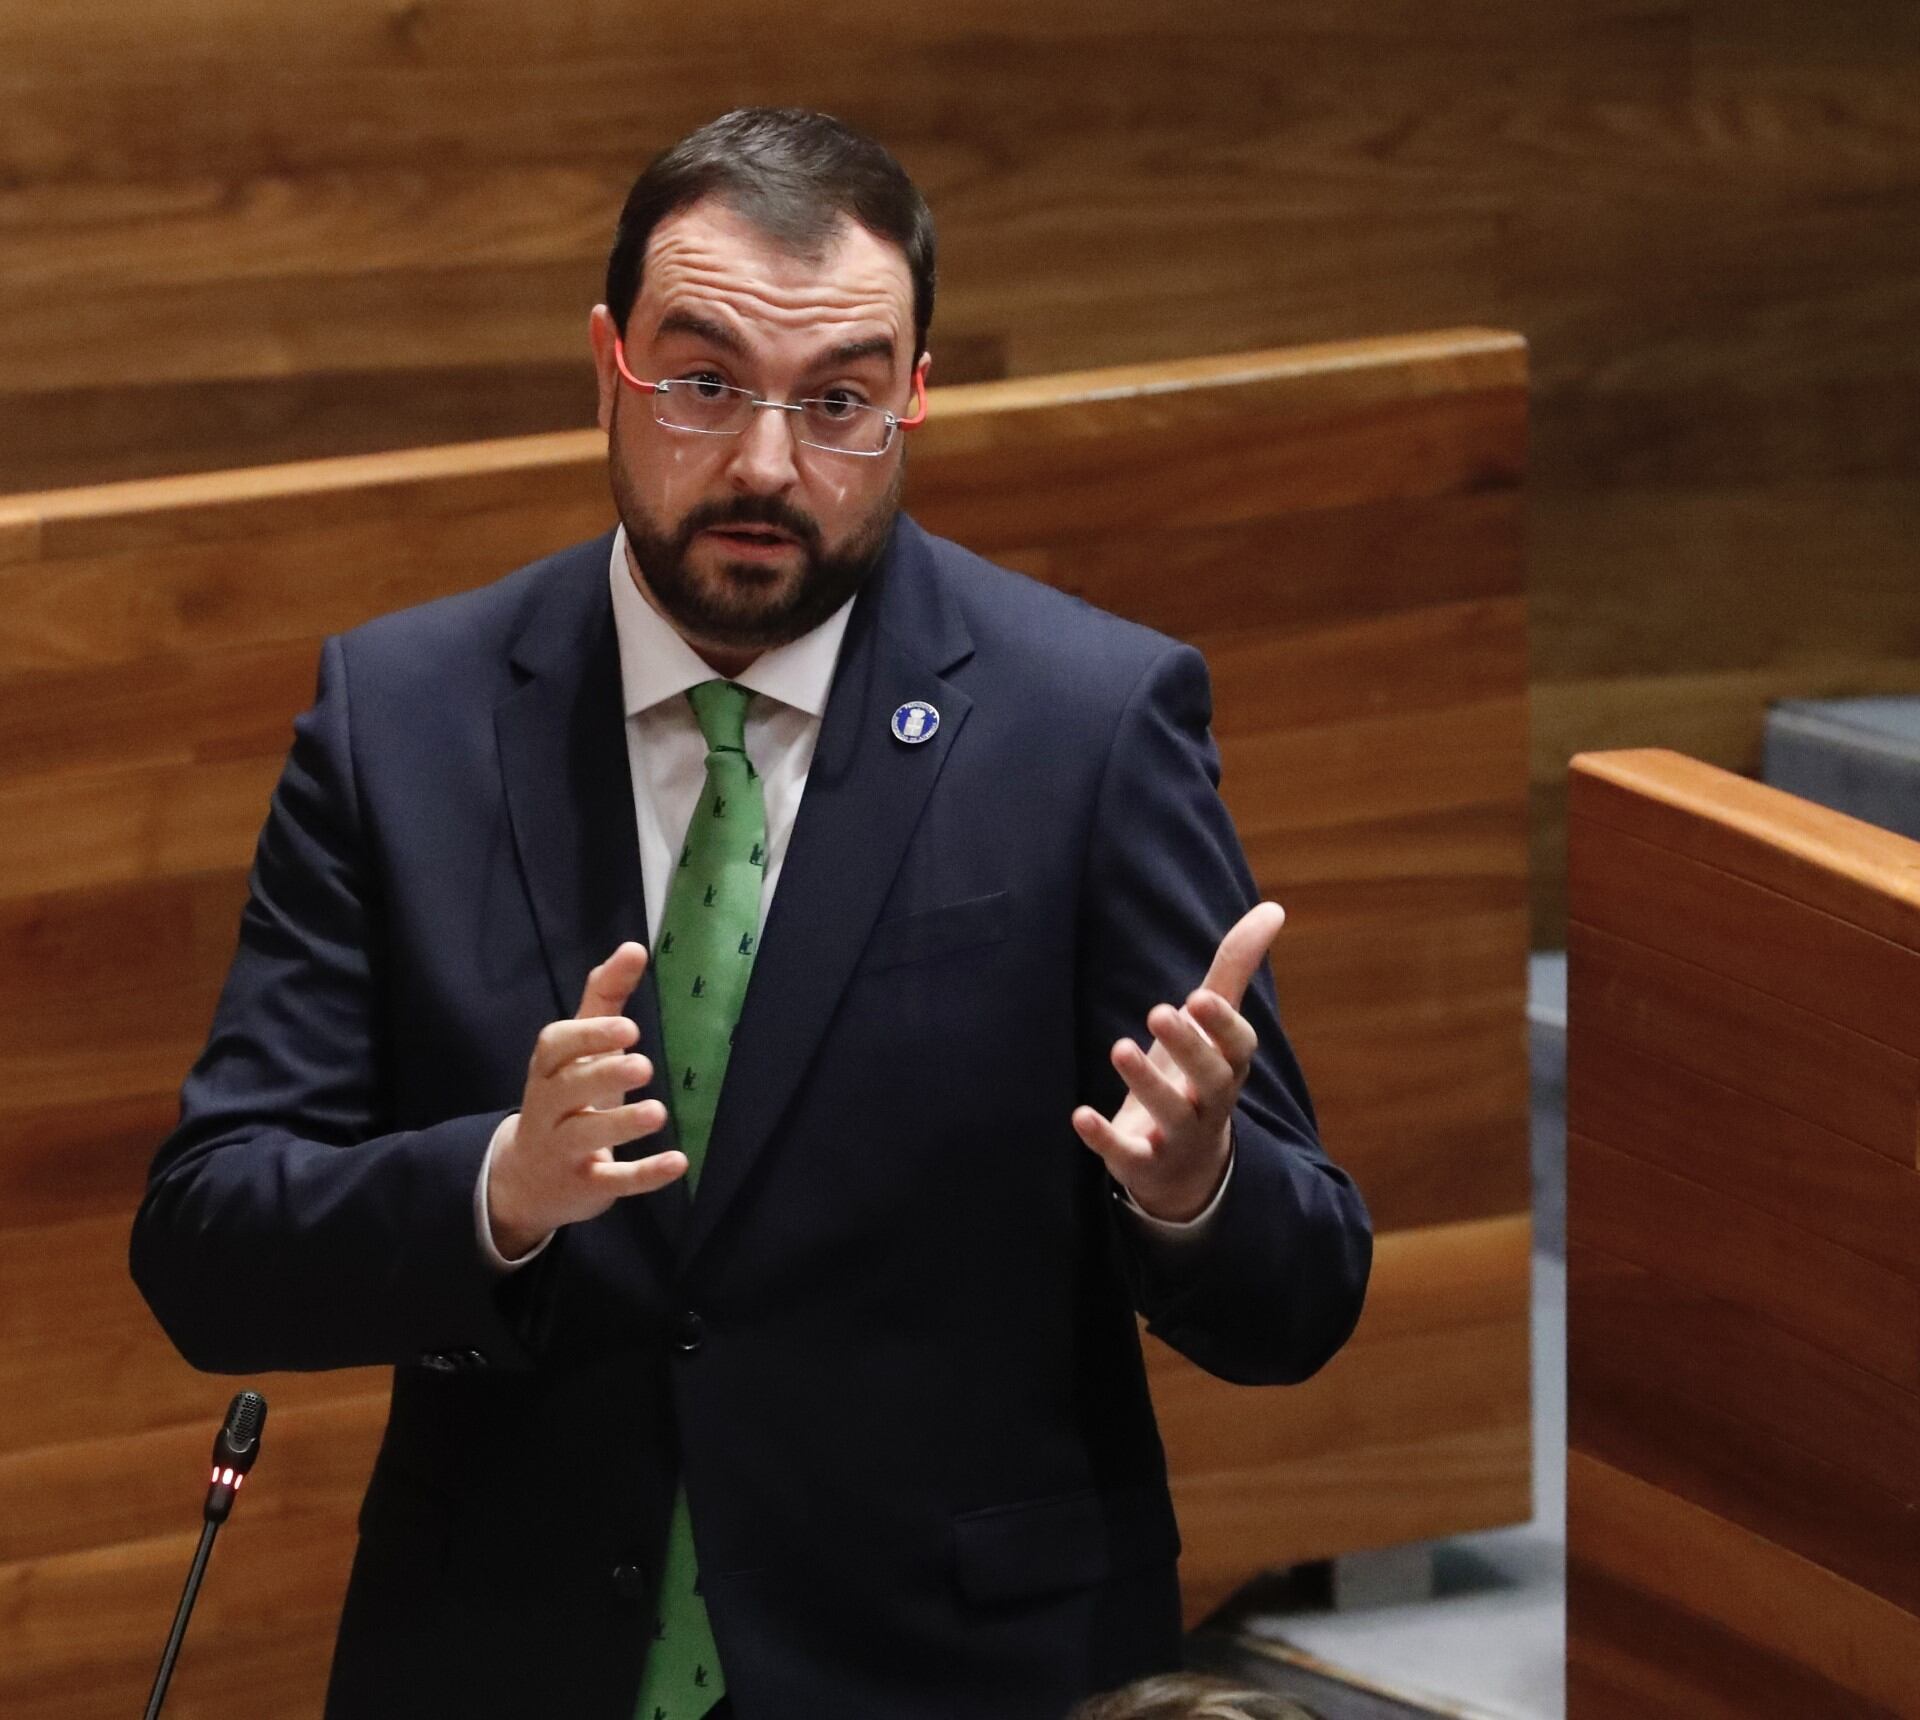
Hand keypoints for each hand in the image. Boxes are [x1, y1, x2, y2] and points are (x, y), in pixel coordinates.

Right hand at [487, 941, 686, 1258]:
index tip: (628, 1028)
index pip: (555, 1047)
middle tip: (644, 1065)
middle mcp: (548, 1108)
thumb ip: (604, 999)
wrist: (527, 1179)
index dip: (589, 1037)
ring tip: (658, 1112)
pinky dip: (643, 1174)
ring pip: (584, 1136)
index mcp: (549, 1069)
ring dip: (620, 1124)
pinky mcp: (584, 1186)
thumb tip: (634, 947)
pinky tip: (678, 1163)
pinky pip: (611, 1181)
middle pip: (568, 1088)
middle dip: (603, 1074)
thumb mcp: (580, 1050)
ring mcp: (562, 1150)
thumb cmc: (566, 1097)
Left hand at [1072, 901, 1284, 1222]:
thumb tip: (1273, 908)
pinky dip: (1104, 1137)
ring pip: (1170, 1114)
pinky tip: (1080, 1115)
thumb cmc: (1197, 1077)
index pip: (1239, 1048)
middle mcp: (1210, 1104)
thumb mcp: (1214, 1027)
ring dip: (1146, 1083)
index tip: (1198, 998)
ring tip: (1119, 1047)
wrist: (1184, 1167)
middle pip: (1210, 1080)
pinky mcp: (1143, 1163)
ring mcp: (1178, 1137)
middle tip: (1158, 1011)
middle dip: (1188, 1047)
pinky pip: (1126, 1154)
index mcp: (1228, 1067)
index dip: (1222, 1026)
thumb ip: (1235, 969)